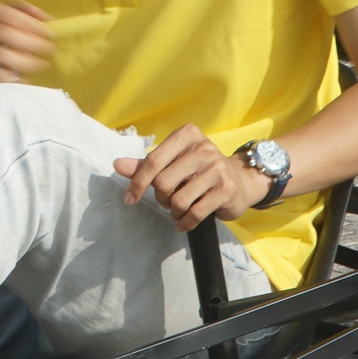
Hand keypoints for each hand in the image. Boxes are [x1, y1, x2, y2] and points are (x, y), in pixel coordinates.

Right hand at [0, 0, 52, 88]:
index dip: (27, 20)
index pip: (1, 12)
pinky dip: (8, 76)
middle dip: (28, 41)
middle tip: (48, 49)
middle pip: (0, 33)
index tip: (48, 30)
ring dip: (22, 61)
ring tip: (39, 64)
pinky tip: (21, 77)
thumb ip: (16, 10)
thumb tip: (46, 17)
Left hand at [116, 125, 267, 230]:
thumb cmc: (199, 170)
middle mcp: (204, 148)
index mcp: (186, 135)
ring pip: (178, 200)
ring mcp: (217, 168)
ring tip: (178, 210)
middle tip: (166, 201)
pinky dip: (184, 223)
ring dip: (173, 212)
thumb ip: (145, 164)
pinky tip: (184, 223)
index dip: (137, 182)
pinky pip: (195, 213)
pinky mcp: (226, 190)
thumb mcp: (173, 162)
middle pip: (163, 182)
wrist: (240, 181)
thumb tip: (117, 165)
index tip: (130, 198)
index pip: (153, 160)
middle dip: (160, 198)